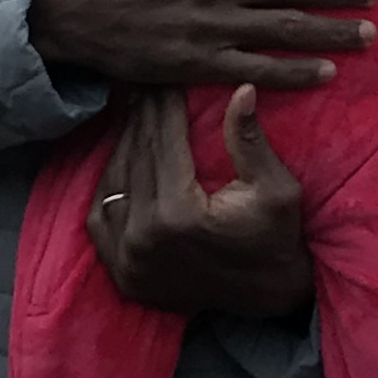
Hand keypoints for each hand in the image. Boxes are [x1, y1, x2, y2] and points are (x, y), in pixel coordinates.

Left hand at [88, 86, 313, 320]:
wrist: (267, 299)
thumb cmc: (277, 239)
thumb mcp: (277, 189)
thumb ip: (250, 141)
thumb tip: (242, 88)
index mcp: (178, 214)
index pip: (163, 141)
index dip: (166, 104)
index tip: (168, 77)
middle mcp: (142, 237)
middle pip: (136, 157)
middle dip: (143, 116)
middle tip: (146, 84)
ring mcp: (125, 258)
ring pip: (114, 182)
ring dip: (124, 144)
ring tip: (136, 113)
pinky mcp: (120, 271)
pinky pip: (101, 215)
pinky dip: (110, 184)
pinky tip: (122, 158)